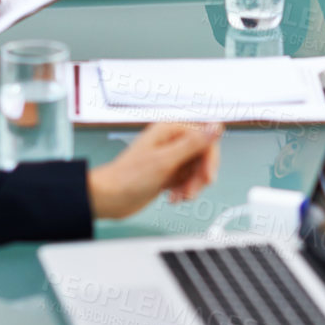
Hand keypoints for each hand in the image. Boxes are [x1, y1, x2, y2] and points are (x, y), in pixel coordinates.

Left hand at [87, 122, 222, 218]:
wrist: (109, 198)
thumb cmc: (128, 178)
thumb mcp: (165, 161)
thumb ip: (193, 144)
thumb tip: (215, 126)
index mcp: (170, 130)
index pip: (204, 138)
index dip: (210, 158)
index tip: (208, 176)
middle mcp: (171, 141)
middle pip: (202, 156)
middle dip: (199, 177)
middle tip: (191, 191)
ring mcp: (169, 158)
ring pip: (196, 170)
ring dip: (191, 186)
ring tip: (179, 197)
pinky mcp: (167, 173)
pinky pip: (186, 180)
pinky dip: (183, 190)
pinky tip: (173, 198)